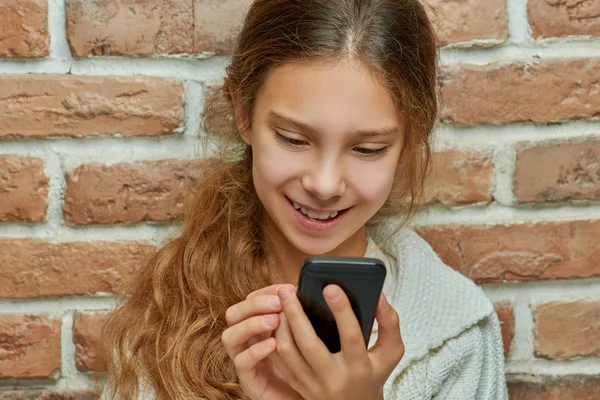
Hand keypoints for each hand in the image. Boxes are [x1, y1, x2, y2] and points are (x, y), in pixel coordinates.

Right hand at [221, 284, 302, 399]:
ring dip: (251, 324)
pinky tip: (273, 344)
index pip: (249, 300)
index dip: (265, 291)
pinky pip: (241, 362)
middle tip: (278, 302)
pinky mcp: (249, 381)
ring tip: (275, 320)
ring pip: (230, 336)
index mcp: (258, 325)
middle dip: (255, 304)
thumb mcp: (303, 335)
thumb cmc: (307, 365)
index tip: (287, 288)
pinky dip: (255, 350)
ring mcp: (244, 360)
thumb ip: (299, 316)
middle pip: (233, 313)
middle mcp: (246, 341)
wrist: (306, 398)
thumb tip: (306, 291)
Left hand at [272, 284, 404, 399]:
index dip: (341, 310)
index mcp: (359, 367)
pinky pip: (280, 360)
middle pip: (309, 343)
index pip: (350, 336)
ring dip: (282, 324)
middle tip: (288, 290)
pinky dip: (276, 338)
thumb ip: (390, 323)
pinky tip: (277, 321)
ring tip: (281, 303)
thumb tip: (379, 295)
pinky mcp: (297, 385)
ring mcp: (312, 384)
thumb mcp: (390, 352)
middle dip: (296, 313)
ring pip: (288, 351)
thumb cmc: (373, 375)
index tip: (331, 286)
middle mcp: (334, 378)